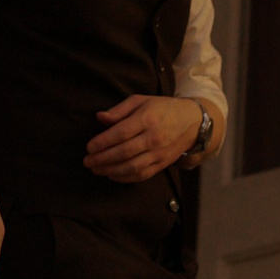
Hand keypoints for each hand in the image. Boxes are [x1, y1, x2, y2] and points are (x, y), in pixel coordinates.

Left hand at [85, 93, 203, 182]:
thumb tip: (100, 118)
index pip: (121, 133)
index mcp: (147, 119)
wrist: (192, 122)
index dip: (103, 142)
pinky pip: (142, 175)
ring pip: (132, 166)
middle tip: (87, 161)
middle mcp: (153, 138)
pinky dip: (125, 178)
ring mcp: (159, 153)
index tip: (89, 147)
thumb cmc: (162, 109)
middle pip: (124, 152)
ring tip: (96, 169)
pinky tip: (112, 175)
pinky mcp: (162, 164)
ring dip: (111, 170)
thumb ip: (119, 110)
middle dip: (102, 159)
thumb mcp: (141, 101)